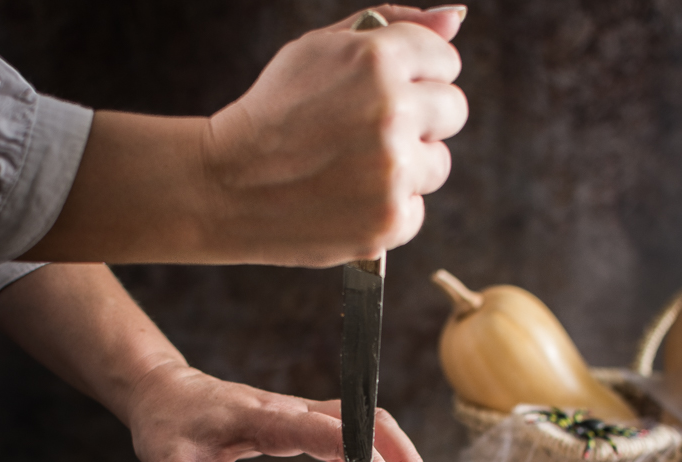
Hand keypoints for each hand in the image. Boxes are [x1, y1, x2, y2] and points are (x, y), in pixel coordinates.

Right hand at [23, 6, 467, 264]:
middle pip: (453, 111)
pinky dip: (388, 211)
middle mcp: (393, 112)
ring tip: (354, 170)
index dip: (416, 79)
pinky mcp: (389, 220)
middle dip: (420, 120)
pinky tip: (347, 202)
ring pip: (438, 164)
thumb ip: (395, 26)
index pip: (445, 61)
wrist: (226, 186)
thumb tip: (455, 19)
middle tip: (369, 135)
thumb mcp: (321, 50)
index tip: (385, 96)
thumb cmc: (274, 113)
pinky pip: (416, 211)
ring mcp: (393, 171)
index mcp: (379, 59)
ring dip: (408, 168)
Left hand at [129, 362, 426, 461]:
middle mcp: (293, 411)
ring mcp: (301, 416)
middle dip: (399, 458)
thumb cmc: (167, 426)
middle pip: (366, 420)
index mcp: (266, 419)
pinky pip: (350, 437)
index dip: (363, 460)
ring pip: (366, 425)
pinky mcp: (301, 426)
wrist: (165, 392)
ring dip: (396, 459)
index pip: (329, 431)